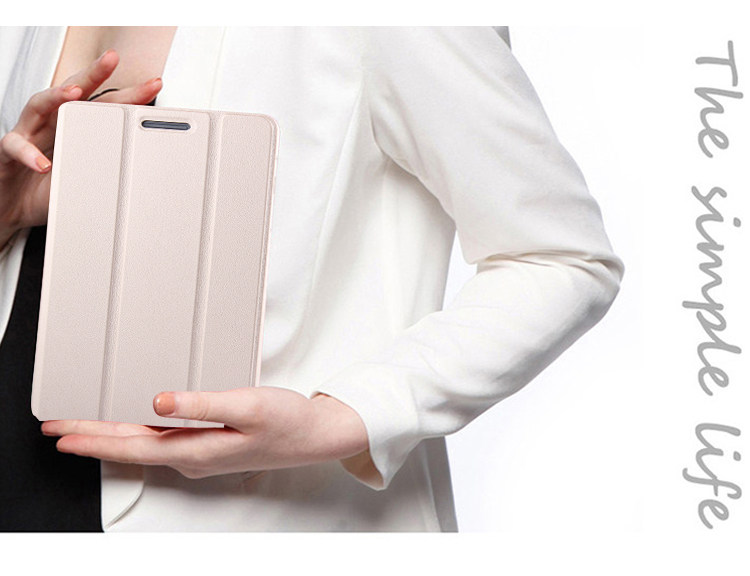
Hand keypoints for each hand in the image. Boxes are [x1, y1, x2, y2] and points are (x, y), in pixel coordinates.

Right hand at [0, 50, 162, 248]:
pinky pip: (16, 147)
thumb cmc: (48, 189)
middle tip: (112, 59)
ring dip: (57, 96)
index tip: (154, 85)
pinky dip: (29, 154)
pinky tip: (43, 162)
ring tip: (74, 94)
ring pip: (39, 105)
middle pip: (73, 92)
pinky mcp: (8, 152)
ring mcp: (28, 134)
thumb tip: (143, 178)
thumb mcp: (86, 179)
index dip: (128, 95)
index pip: (103, 106)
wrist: (15, 207)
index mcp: (74, 128)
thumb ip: (107, 172)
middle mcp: (51, 124)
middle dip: (93, 73)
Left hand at [41, 388, 369, 479]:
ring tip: (84, 427)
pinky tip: (132, 425)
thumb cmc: (287, 421)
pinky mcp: (210, 446)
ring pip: (143, 445)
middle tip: (58, 429)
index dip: (94, 438)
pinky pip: (161, 441)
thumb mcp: (247, 406)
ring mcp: (201, 453)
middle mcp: (192, 457)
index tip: (63, 432)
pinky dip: (137, 432)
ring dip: (111, 435)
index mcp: (196, 449)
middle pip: (131, 448)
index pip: (132, 446)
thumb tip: (160, 401)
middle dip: (92, 438)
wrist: (315, 435)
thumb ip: (202, 404)